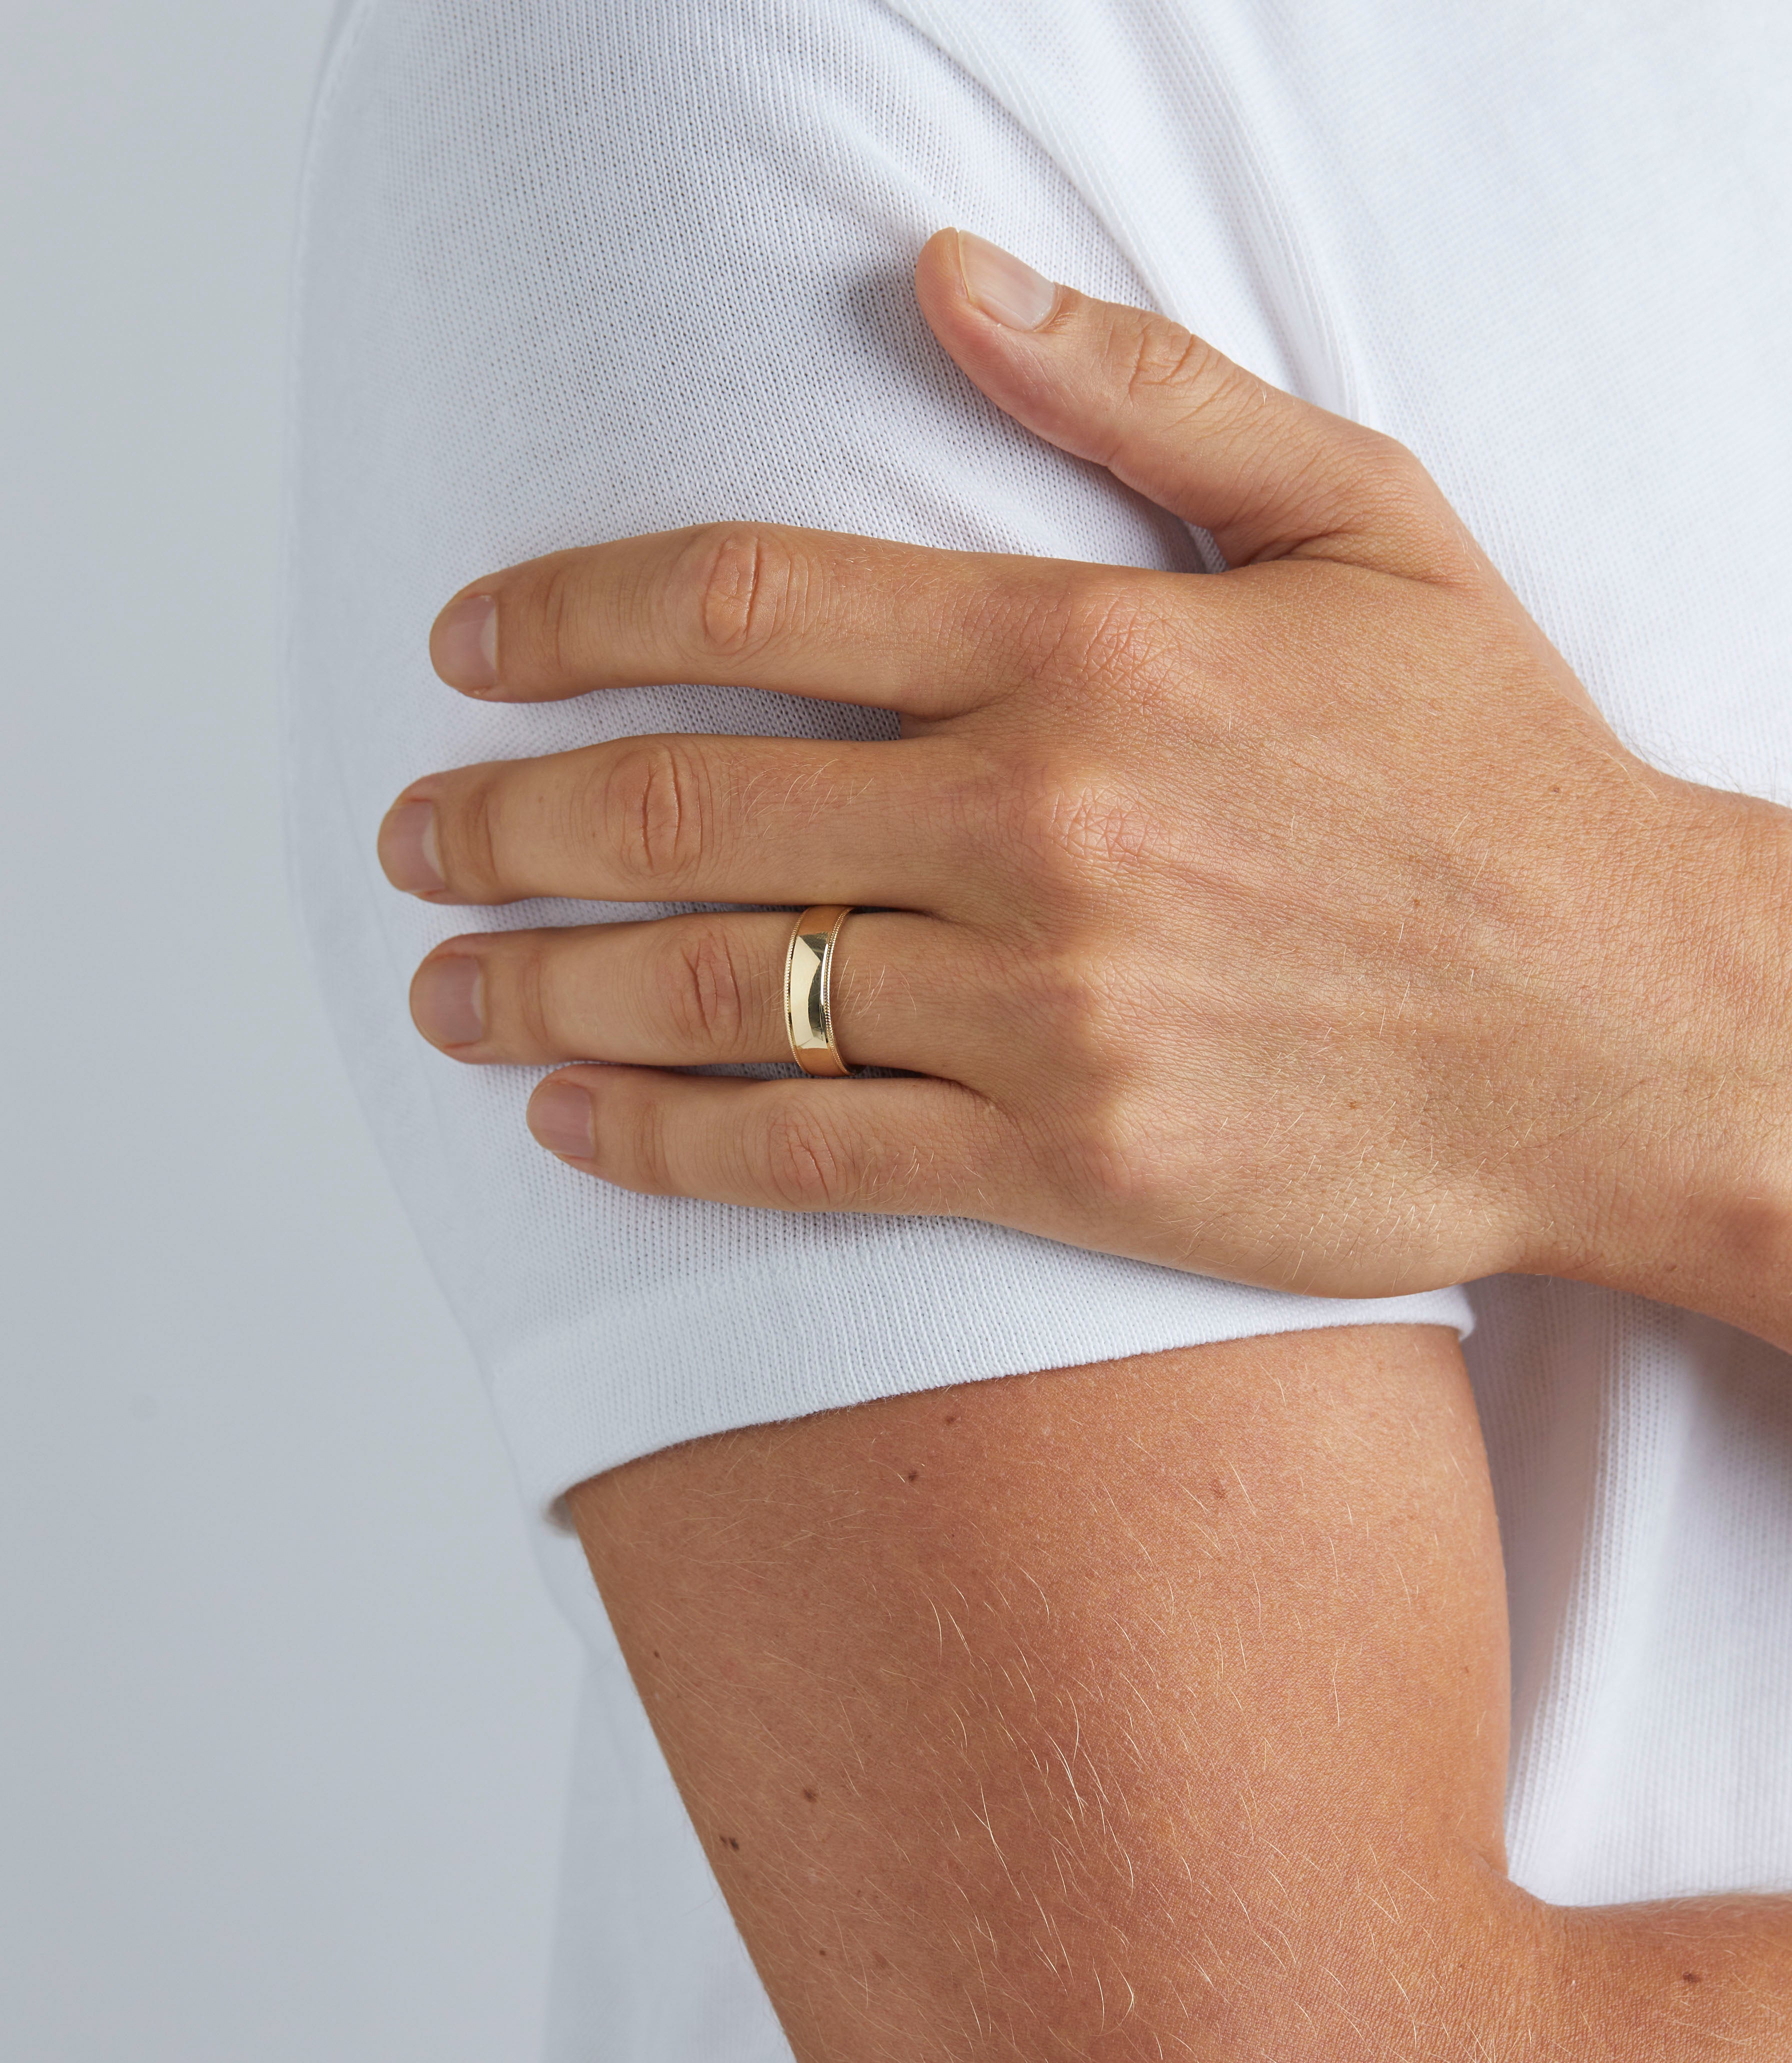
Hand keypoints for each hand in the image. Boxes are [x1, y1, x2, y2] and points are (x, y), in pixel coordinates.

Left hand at [379, 230, 1791, 1319]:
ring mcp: (1047, 1007)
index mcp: (1089, 649)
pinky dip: (663, 1147)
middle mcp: (1041, 822)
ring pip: (718, 992)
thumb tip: (941, 273)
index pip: (750, 597)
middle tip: (409, 834)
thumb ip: (1142, 391)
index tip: (466, 648)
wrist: (1627, 1028)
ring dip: (542, 991)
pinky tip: (570, 1131)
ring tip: (444, 989)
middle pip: (685, 807)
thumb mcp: (1363, 519)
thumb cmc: (1495, 774)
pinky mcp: (1070, 1165)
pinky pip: (809, 1156)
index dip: (569, 616)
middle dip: (505, 820)